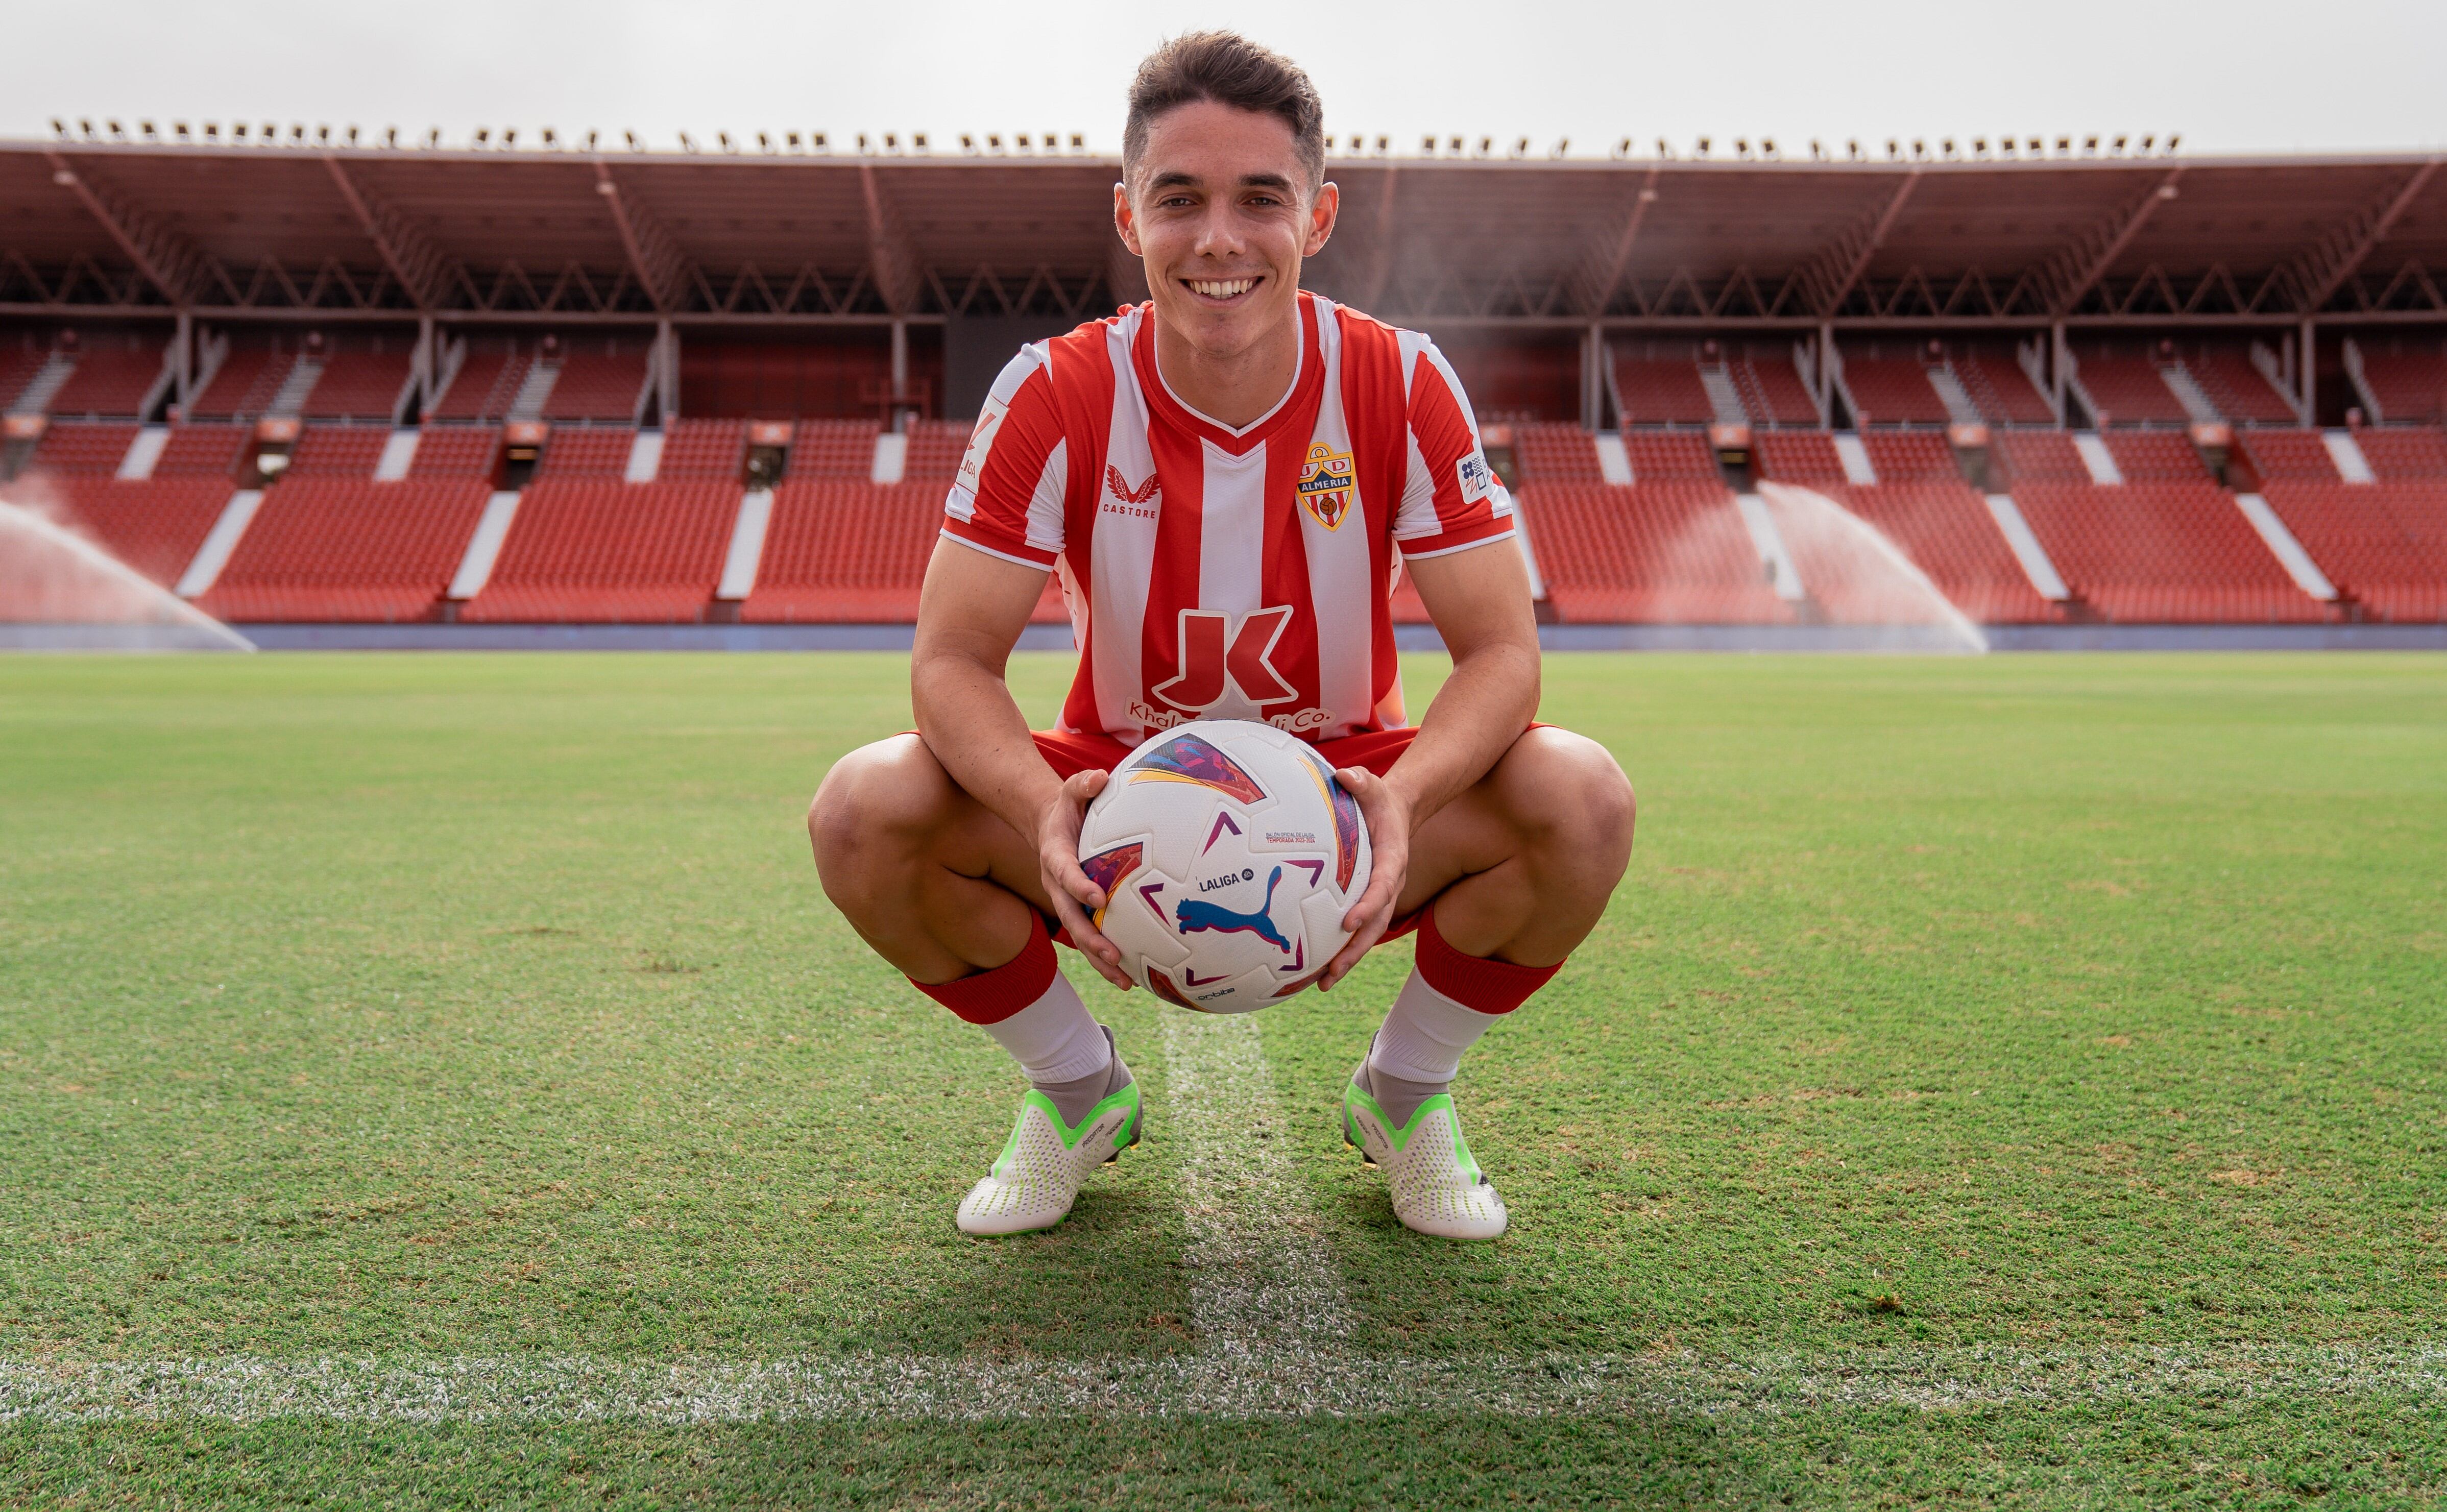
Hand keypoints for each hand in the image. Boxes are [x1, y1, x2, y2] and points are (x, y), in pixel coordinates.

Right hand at [1037, 769, 1133, 989]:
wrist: (1048, 824)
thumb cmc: (1068, 806)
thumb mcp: (1071, 789)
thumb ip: (1083, 784)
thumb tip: (1099, 778)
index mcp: (1056, 857)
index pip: (1065, 874)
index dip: (1079, 886)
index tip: (1098, 898)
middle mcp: (1057, 886)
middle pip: (1071, 919)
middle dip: (1090, 939)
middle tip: (1113, 955)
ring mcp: (1067, 902)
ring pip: (1080, 937)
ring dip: (1101, 961)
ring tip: (1126, 982)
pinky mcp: (1079, 911)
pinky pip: (1091, 937)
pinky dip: (1107, 959)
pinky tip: (1133, 978)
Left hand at [1320, 767, 1413, 991]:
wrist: (1398, 812)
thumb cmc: (1379, 799)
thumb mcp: (1372, 785)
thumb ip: (1361, 781)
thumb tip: (1344, 775)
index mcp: (1392, 861)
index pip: (1382, 887)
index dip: (1368, 906)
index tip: (1348, 922)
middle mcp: (1390, 885)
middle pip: (1376, 926)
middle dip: (1355, 951)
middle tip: (1332, 972)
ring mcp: (1381, 898)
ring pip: (1367, 935)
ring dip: (1347, 960)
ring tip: (1322, 983)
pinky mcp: (1369, 903)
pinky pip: (1357, 931)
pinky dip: (1340, 950)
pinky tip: (1317, 967)